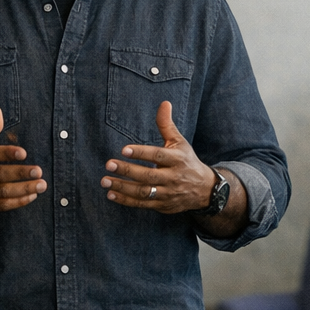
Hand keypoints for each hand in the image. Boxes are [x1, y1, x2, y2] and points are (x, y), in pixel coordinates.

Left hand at [101, 101, 215, 213]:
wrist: (204, 189)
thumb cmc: (187, 161)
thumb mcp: (180, 142)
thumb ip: (167, 125)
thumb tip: (164, 103)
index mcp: (177, 159)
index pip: (158, 156)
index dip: (141, 153)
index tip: (124, 150)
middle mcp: (173, 177)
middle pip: (149, 176)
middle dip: (128, 171)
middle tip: (109, 164)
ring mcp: (168, 193)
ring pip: (144, 192)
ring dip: (123, 187)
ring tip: (105, 181)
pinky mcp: (163, 205)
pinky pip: (142, 204)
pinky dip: (126, 201)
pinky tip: (111, 194)